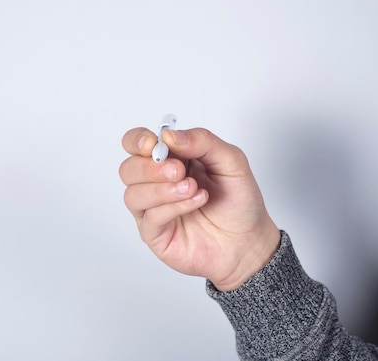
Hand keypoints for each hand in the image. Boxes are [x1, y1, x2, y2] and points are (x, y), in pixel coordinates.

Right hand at [119, 127, 280, 290]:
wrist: (250, 240)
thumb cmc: (239, 201)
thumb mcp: (231, 161)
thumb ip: (202, 141)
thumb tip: (169, 136)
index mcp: (171, 159)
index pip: (136, 144)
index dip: (137, 141)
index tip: (153, 144)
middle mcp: (157, 183)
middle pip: (128, 169)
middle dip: (151, 168)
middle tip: (179, 170)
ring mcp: (154, 210)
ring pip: (132, 194)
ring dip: (162, 189)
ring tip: (191, 188)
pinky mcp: (156, 235)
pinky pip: (150, 218)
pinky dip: (172, 207)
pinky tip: (195, 202)